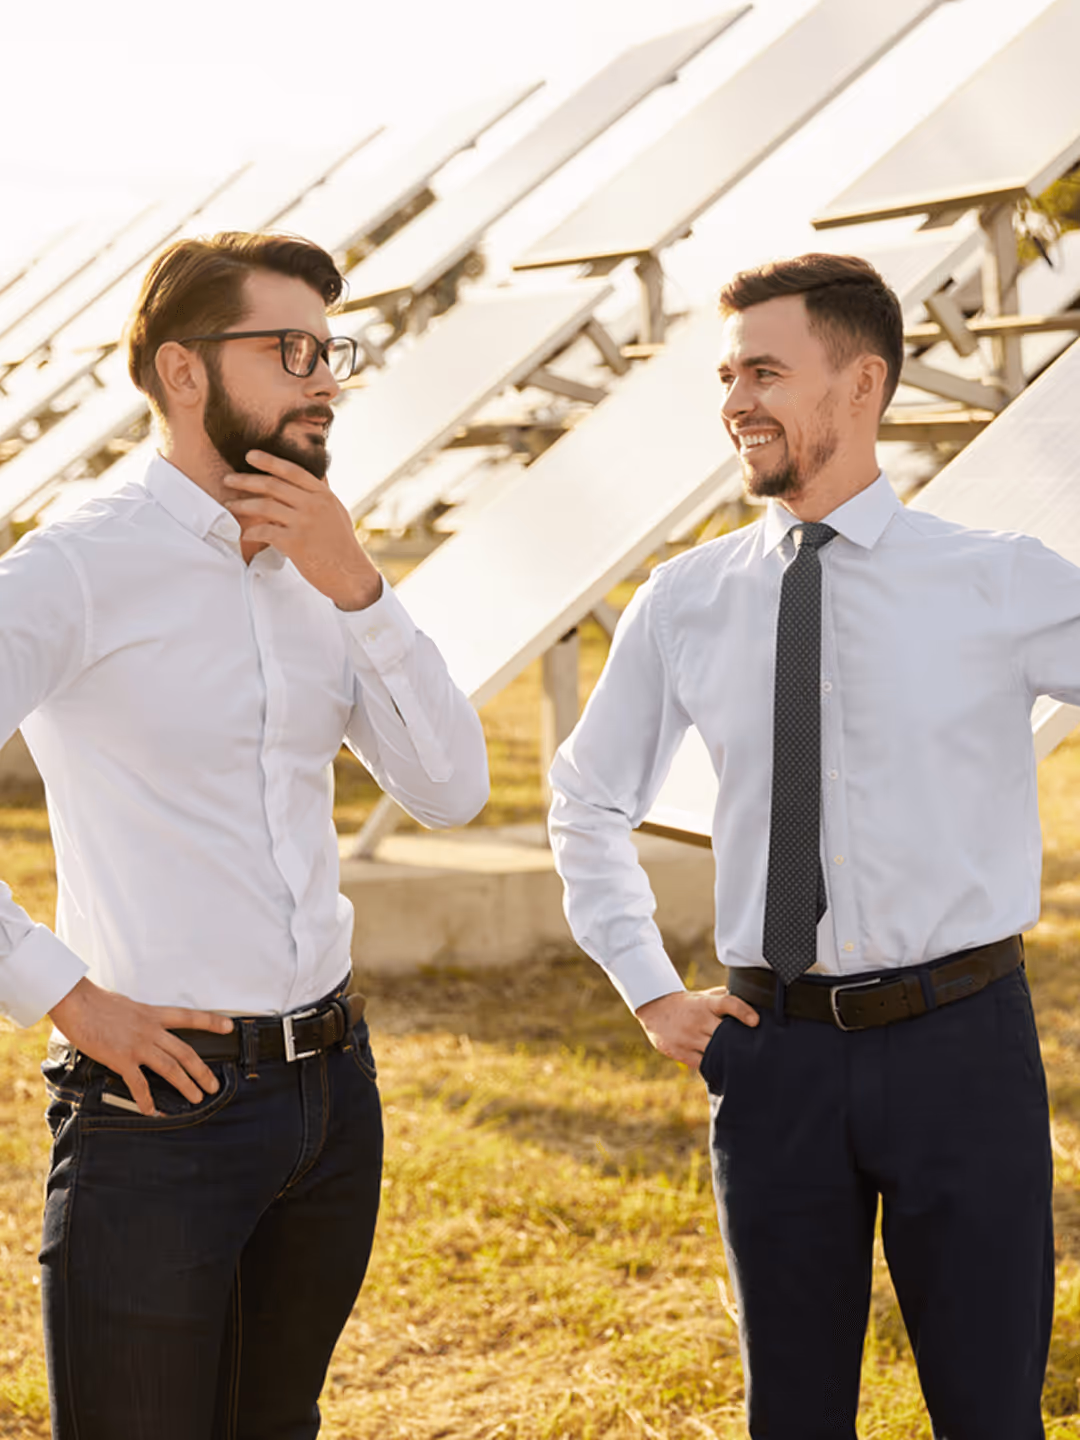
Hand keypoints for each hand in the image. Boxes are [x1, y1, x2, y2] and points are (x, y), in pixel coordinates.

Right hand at [49, 977, 234, 1115]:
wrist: (77, 1003)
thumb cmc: (97, 1003)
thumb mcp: (128, 1006)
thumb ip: (140, 1018)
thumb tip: (144, 1025)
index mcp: (153, 1014)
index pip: (189, 1017)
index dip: (211, 1022)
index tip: (229, 1027)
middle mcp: (151, 1030)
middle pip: (185, 1052)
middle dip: (202, 1070)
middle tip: (213, 1085)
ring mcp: (138, 1045)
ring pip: (171, 1068)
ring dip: (186, 1085)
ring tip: (196, 1098)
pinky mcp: (122, 1058)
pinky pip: (139, 1084)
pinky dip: (146, 1100)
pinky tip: (152, 1112)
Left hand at [224, 450, 381, 609]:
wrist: (351, 574)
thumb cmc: (341, 545)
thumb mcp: (336, 512)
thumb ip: (320, 495)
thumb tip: (310, 477)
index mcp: (323, 495)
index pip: (292, 470)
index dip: (269, 461)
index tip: (250, 455)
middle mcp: (313, 505)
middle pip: (272, 485)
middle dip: (245, 480)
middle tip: (228, 479)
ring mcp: (304, 523)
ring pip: (264, 506)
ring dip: (243, 505)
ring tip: (230, 505)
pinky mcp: (295, 543)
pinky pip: (264, 532)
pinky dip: (251, 532)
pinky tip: (245, 534)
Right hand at [635, 986, 757, 1068]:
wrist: (653, 1010)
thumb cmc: (686, 1004)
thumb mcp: (702, 996)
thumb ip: (723, 997)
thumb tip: (751, 999)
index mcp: (705, 1003)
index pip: (727, 1003)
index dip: (743, 1011)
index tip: (755, 1021)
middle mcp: (697, 1020)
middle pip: (724, 1034)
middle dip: (738, 1041)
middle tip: (753, 1048)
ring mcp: (688, 1038)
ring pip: (715, 1052)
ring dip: (727, 1056)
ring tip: (741, 1061)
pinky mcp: (680, 1052)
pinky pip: (702, 1064)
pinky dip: (713, 1066)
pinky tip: (721, 1066)